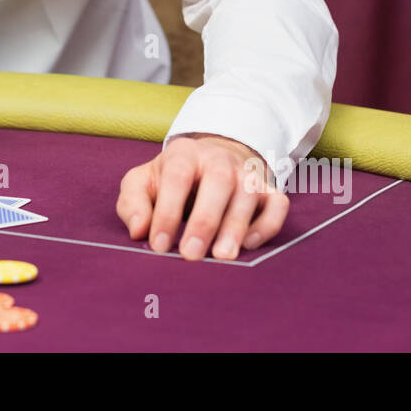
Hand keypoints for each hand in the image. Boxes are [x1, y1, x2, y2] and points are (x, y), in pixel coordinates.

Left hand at [116, 134, 289, 260]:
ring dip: (236, 226)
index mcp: (184, 153)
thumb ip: (133, 203)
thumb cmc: (171, 178)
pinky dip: (267, 225)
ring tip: (222, 257)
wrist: (210, 160)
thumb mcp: (143, 182)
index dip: (167, 212)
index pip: (177, 177)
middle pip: (218, 182)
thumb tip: (138, 230)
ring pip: (248, 194)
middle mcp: (219, 159)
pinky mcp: (268, 190)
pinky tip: (249, 245)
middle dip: (205, 220)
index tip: (158, 246)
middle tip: (191, 255)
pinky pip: (277, 205)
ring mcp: (247, 174)